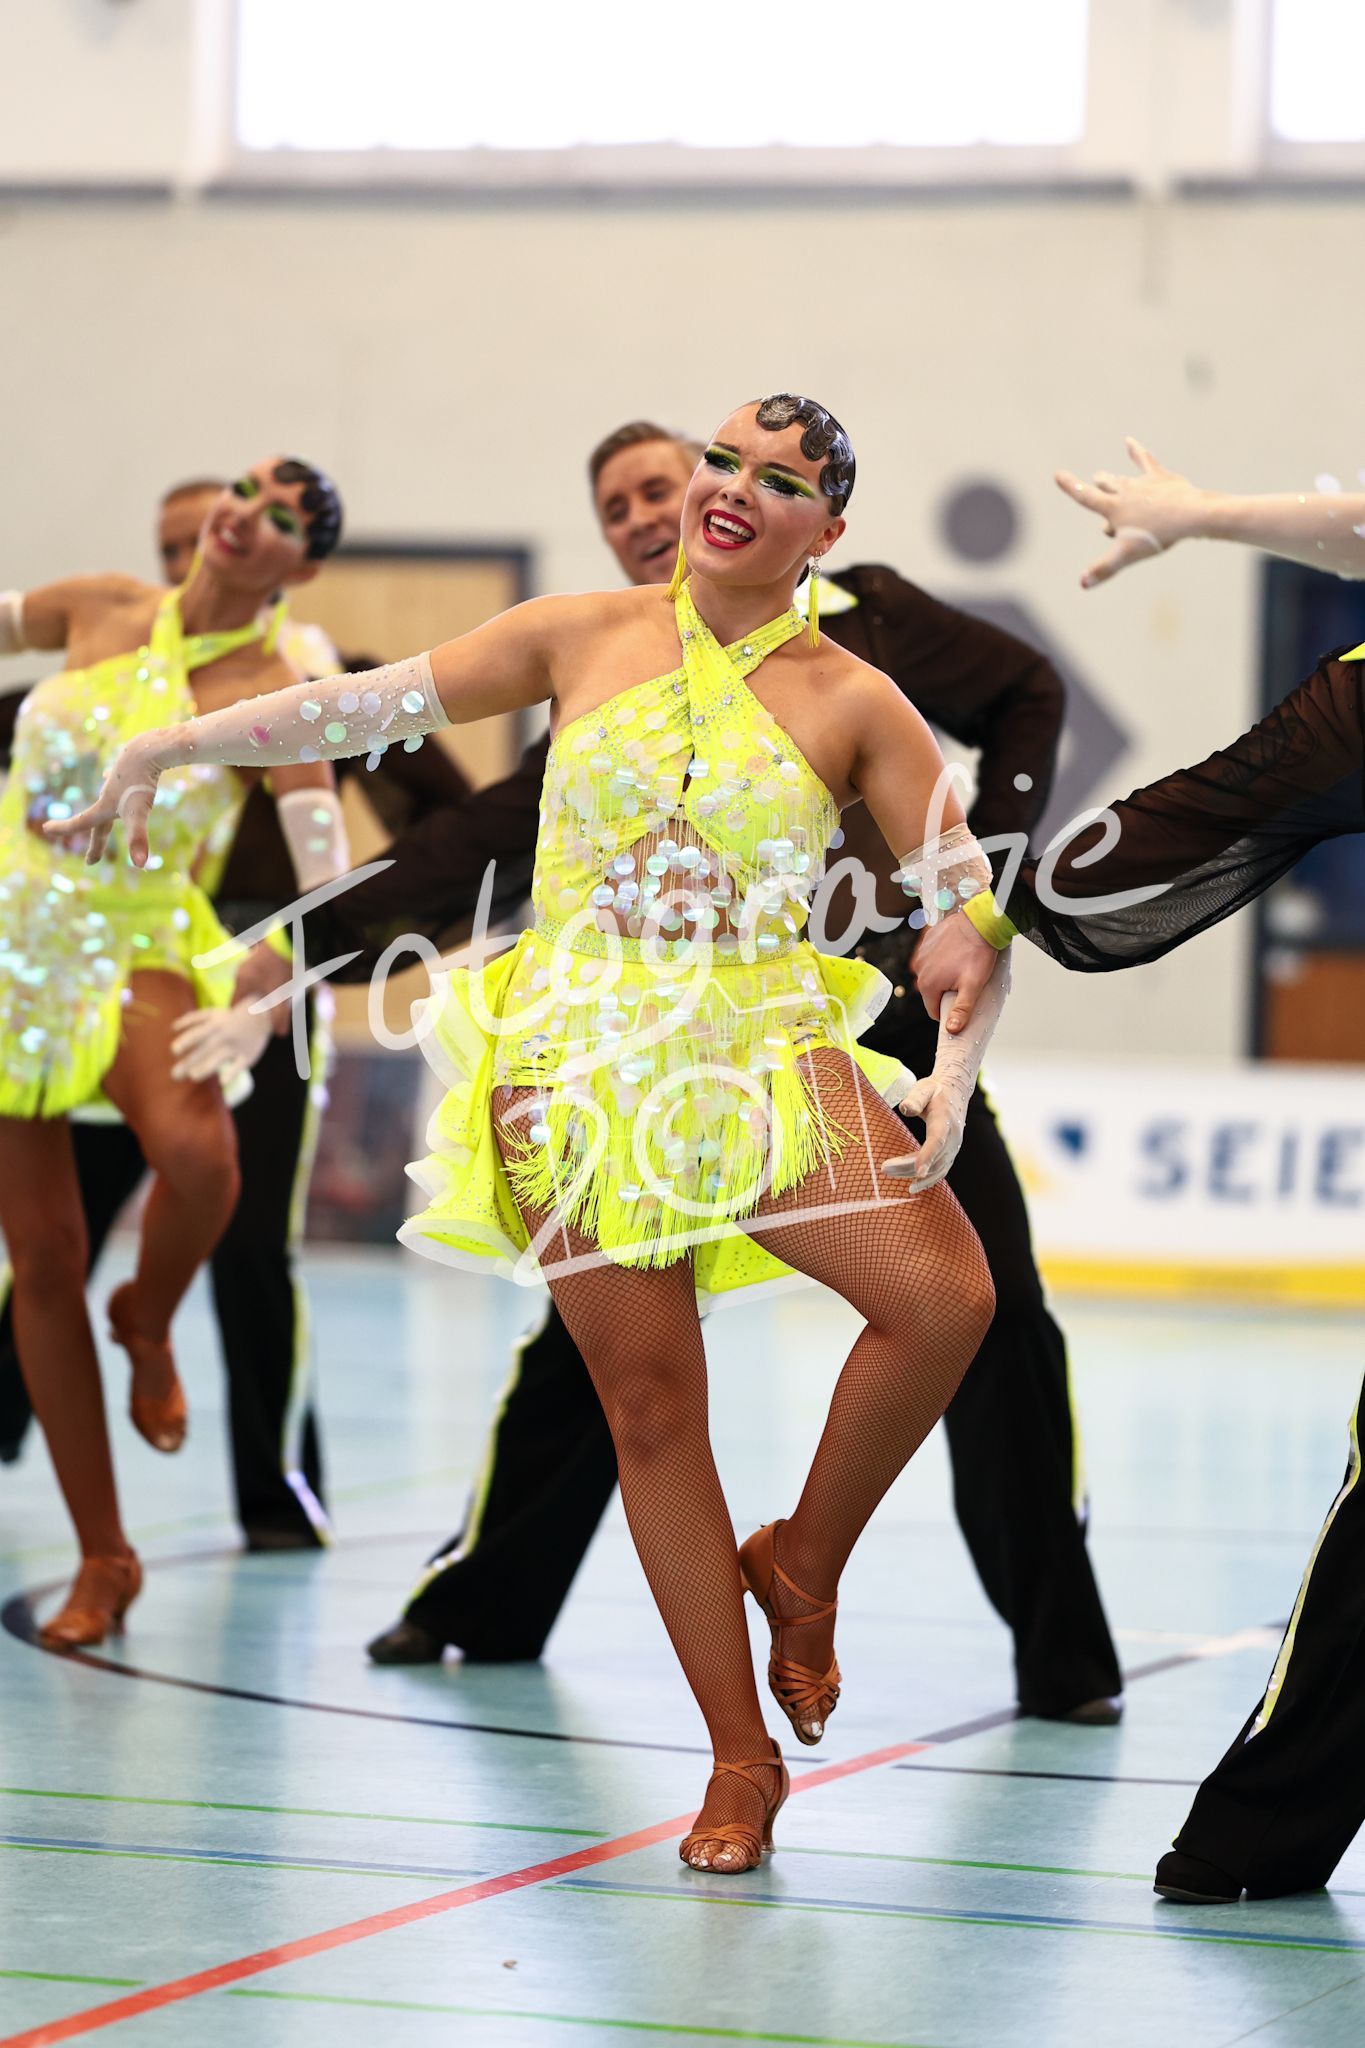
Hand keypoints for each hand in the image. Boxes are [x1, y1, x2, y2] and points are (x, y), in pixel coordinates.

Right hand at [45, 729, 166, 864]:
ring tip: (102, 821)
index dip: (65, 829)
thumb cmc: (141, 782)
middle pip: (99, 822)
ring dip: (103, 812)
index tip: (46, 828)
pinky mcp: (129, 769)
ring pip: (107, 799)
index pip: (83, 823)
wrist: (148, 749)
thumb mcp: (140, 813)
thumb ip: (138, 839)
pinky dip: (112, 783)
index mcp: (105, 806)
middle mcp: (108, 794)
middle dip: (96, 842)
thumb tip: (140, 866)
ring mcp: (118, 781)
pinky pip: (118, 780)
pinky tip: (108, 775)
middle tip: (92, 859)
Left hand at [169, 1001, 272, 1086]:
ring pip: (220, 1058)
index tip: (174, 1051)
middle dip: (189, 1062)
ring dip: (206, 1067)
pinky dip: (232, 1073)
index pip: (197, 1034)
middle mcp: (223, 1037)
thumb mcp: (211, 1013)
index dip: (186, 1041)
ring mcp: (236, 1047)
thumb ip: (191, 1019)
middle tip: (175, 1075)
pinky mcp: (247, 1057)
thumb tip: (172, 1028)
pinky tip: (222, 1082)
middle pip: (204, 1050)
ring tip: (193, 1076)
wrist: (261, 1017)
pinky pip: (239, 1066)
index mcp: (213, 1026)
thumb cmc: (229, 1018)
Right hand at [232, 942, 291, 1032]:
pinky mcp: (260, 956)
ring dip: (260, 994)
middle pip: (243, 995)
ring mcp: (249, 962)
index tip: (246, 1026)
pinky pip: (258, 975)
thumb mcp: (282, 996)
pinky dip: (265, 983)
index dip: (238, 1017)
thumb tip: (280, 1034)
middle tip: (261, 1017)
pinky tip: (278, 986)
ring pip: (251, 985)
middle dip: (251, 1006)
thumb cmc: (282, 968)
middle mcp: (241, 971)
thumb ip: (280, 1016)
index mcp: (242, 982)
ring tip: (272, 1003)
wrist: (291, 940)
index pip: (233, 1004)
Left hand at [884, 1073, 962, 1190]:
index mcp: (945, 1120)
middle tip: (884, 1168)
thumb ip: (915, 1099)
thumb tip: (905, 1109)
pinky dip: (928, 1180)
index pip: (937, 1141)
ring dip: (913, 1174)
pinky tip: (912, 1186)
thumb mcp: (924, 1088)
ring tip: (889, 1172)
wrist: (954, 1091)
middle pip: (933, 1159)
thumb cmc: (934, 1090)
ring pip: (936, 1169)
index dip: (927, 1156)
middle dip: (908, 1167)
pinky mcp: (950, 1154)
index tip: (917, 1171)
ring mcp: (954, 1148)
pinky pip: (940, 1171)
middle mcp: (953, 1138)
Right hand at [910, 914, 996, 1030]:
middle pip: (932, 992)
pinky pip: (932, 958)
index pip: (934, 1010)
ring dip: (944, 975)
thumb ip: (961, 1009)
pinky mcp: (926, 941)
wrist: (979, 922)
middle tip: (965, 981)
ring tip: (962, 965)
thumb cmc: (978, 953)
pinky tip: (956, 953)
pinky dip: (941, 959)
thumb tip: (951, 1030)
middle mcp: (919, 969)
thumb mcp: (972, 986)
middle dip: (947, 991)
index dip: (949, 1010)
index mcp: (928, 984)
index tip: (962, 1002)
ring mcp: (921, 954)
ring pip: (932, 975)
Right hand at [1054, 438, 1204, 587]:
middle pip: (1106, 487)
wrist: (1189, 514)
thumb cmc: (1156, 535)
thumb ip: (1103, 569)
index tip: (1057, 473)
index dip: (1070, 486)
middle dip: (1098, 486)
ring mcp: (1143, 483)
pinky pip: (1145, 461)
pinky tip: (1129, 441)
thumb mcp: (1126, 556)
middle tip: (1093, 482)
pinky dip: (1136, 451)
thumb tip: (1082, 583)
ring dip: (1112, 479)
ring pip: (1123, 479)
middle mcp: (1125, 492)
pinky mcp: (1161, 478)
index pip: (1086, 497)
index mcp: (1113, 509)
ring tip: (1103, 476)